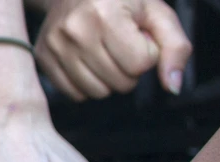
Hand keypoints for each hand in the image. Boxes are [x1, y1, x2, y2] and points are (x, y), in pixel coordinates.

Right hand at [36, 0, 191, 99]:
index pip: (140, 64)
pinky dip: (87, 83)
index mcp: (106, 14)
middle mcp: (76, 30)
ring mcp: (57, 45)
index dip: (146, 54)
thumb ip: (175, 47)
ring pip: (98, 93)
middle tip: (121, 45)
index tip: (138, 37)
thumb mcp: (156, 14)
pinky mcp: (44, 58)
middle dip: (128, 69)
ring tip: (105, 53)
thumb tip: (172, 86)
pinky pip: (76, 94)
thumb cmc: (121, 0)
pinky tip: (88, 60)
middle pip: (121, 83)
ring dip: (108, 79)